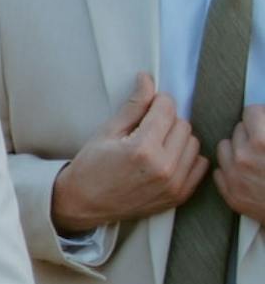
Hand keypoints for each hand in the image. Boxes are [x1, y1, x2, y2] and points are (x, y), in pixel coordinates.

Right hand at [50, 74, 206, 229]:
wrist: (84, 204)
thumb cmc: (91, 167)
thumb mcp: (106, 132)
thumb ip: (133, 106)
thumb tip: (147, 79)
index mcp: (142, 148)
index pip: (167, 109)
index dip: (158, 101)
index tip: (149, 105)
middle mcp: (163, 167)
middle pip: (183, 125)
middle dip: (167, 120)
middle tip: (147, 128)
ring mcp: (174, 183)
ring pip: (193, 143)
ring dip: (178, 138)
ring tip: (157, 144)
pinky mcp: (179, 195)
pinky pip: (199, 165)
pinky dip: (187, 158)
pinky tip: (168, 158)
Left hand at [215, 106, 264, 225]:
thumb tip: (262, 112)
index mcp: (262, 142)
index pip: (251, 112)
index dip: (261, 116)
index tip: (264, 121)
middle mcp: (244, 157)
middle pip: (238, 129)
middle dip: (251, 133)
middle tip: (263, 142)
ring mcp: (234, 176)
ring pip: (224, 147)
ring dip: (237, 148)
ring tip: (253, 156)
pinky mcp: (230, 193)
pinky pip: (220, 170)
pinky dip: (231, 169)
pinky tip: (247, 172)